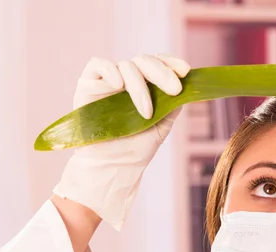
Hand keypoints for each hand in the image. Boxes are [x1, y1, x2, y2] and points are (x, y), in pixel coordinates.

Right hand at [53, 54, 189, 229]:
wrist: (114, 166)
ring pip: (127, 66)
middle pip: (145, 61)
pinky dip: (110, 71)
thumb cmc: (137, 147)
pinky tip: (119, 85)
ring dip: (140, 87)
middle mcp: (127, 79)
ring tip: (146, 113)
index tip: (186, 71)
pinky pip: (98, 64)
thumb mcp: (162, 125)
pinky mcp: (87, 84)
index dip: (172, 63)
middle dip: (162, 73)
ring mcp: (108, 80)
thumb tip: (189, 86)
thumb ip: (173, 105)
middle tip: (175, 89)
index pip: (158, 63)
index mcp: (146, 85)